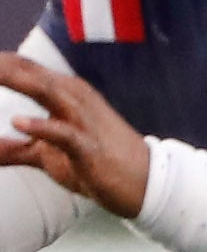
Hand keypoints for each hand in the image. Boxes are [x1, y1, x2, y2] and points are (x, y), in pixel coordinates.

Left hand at [0, 52, 150, 217]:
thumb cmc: (100, 165)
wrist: (148, 184)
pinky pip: (62, 132)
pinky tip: (18, 123)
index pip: (21, 66)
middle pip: (26, 70)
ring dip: (12, 79)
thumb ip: (17, 150)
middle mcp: (72, 97)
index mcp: (63, 92)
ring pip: (44, 89)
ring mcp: (82, 119)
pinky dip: (40, 126)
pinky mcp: (89, 146)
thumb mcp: (50, 157)